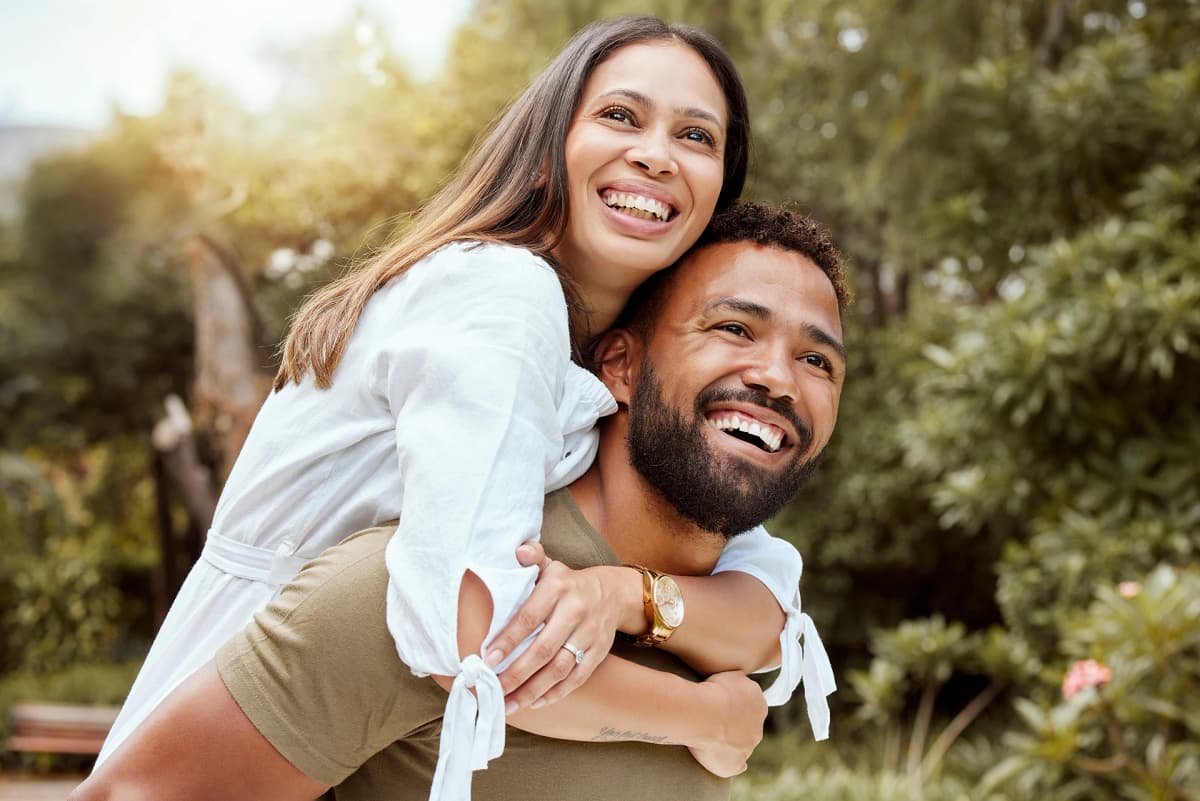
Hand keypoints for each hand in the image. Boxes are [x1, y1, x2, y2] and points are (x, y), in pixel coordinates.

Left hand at [487, 542, 629, 709]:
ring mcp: (590, 633)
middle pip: (543, 649)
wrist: (614, 592)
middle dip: (516, 673)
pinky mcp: (599, 651)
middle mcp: (576, 610)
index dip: (508, 640)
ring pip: (559, 668)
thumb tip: (520, 551)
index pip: (529, 617)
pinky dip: (555, 693)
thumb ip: (532, 557)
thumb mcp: (551, 566)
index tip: (487, 660)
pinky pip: (577, 677)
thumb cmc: (568, 583)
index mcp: (558, 587)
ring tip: (508, 704)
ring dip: (532, 690)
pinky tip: (535, 702)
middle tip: (493, 690)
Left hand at [686, 671, 766, 776]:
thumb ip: (737, 765)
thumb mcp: (726, 766)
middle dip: (732, 711)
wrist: (703, 717)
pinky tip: (707, 687)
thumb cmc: (712, 743)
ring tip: (707, 700)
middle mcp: (760, 713)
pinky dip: (721, 680)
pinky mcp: (739, 678)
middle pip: (747, 710)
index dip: (731, 729)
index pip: (747, 730)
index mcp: (757, 734)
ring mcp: (751, 693)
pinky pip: (731, 677)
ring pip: (740, 692)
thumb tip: (743, 765)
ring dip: (728, 695)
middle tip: (710, 713)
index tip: (716, 728)